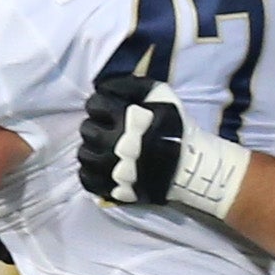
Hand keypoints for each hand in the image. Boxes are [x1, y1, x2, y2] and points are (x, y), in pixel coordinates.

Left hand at [78, 66, 250, 217]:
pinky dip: (90, 172)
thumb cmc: (175, 127)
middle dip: (95, 126)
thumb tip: (104, 86)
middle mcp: (116, 146)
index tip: (108, 110)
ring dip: (91, 149)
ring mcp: (113, 171)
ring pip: (83, 155)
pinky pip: (87, 180)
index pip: (94, 104)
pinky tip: (101, 167)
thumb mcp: (161, 94)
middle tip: (107, 129)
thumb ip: (132, 85)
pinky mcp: (113, 190)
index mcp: (128, 120)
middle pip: (86, 130)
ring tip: (104, 148)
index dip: (99, 104)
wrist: (191, 167)